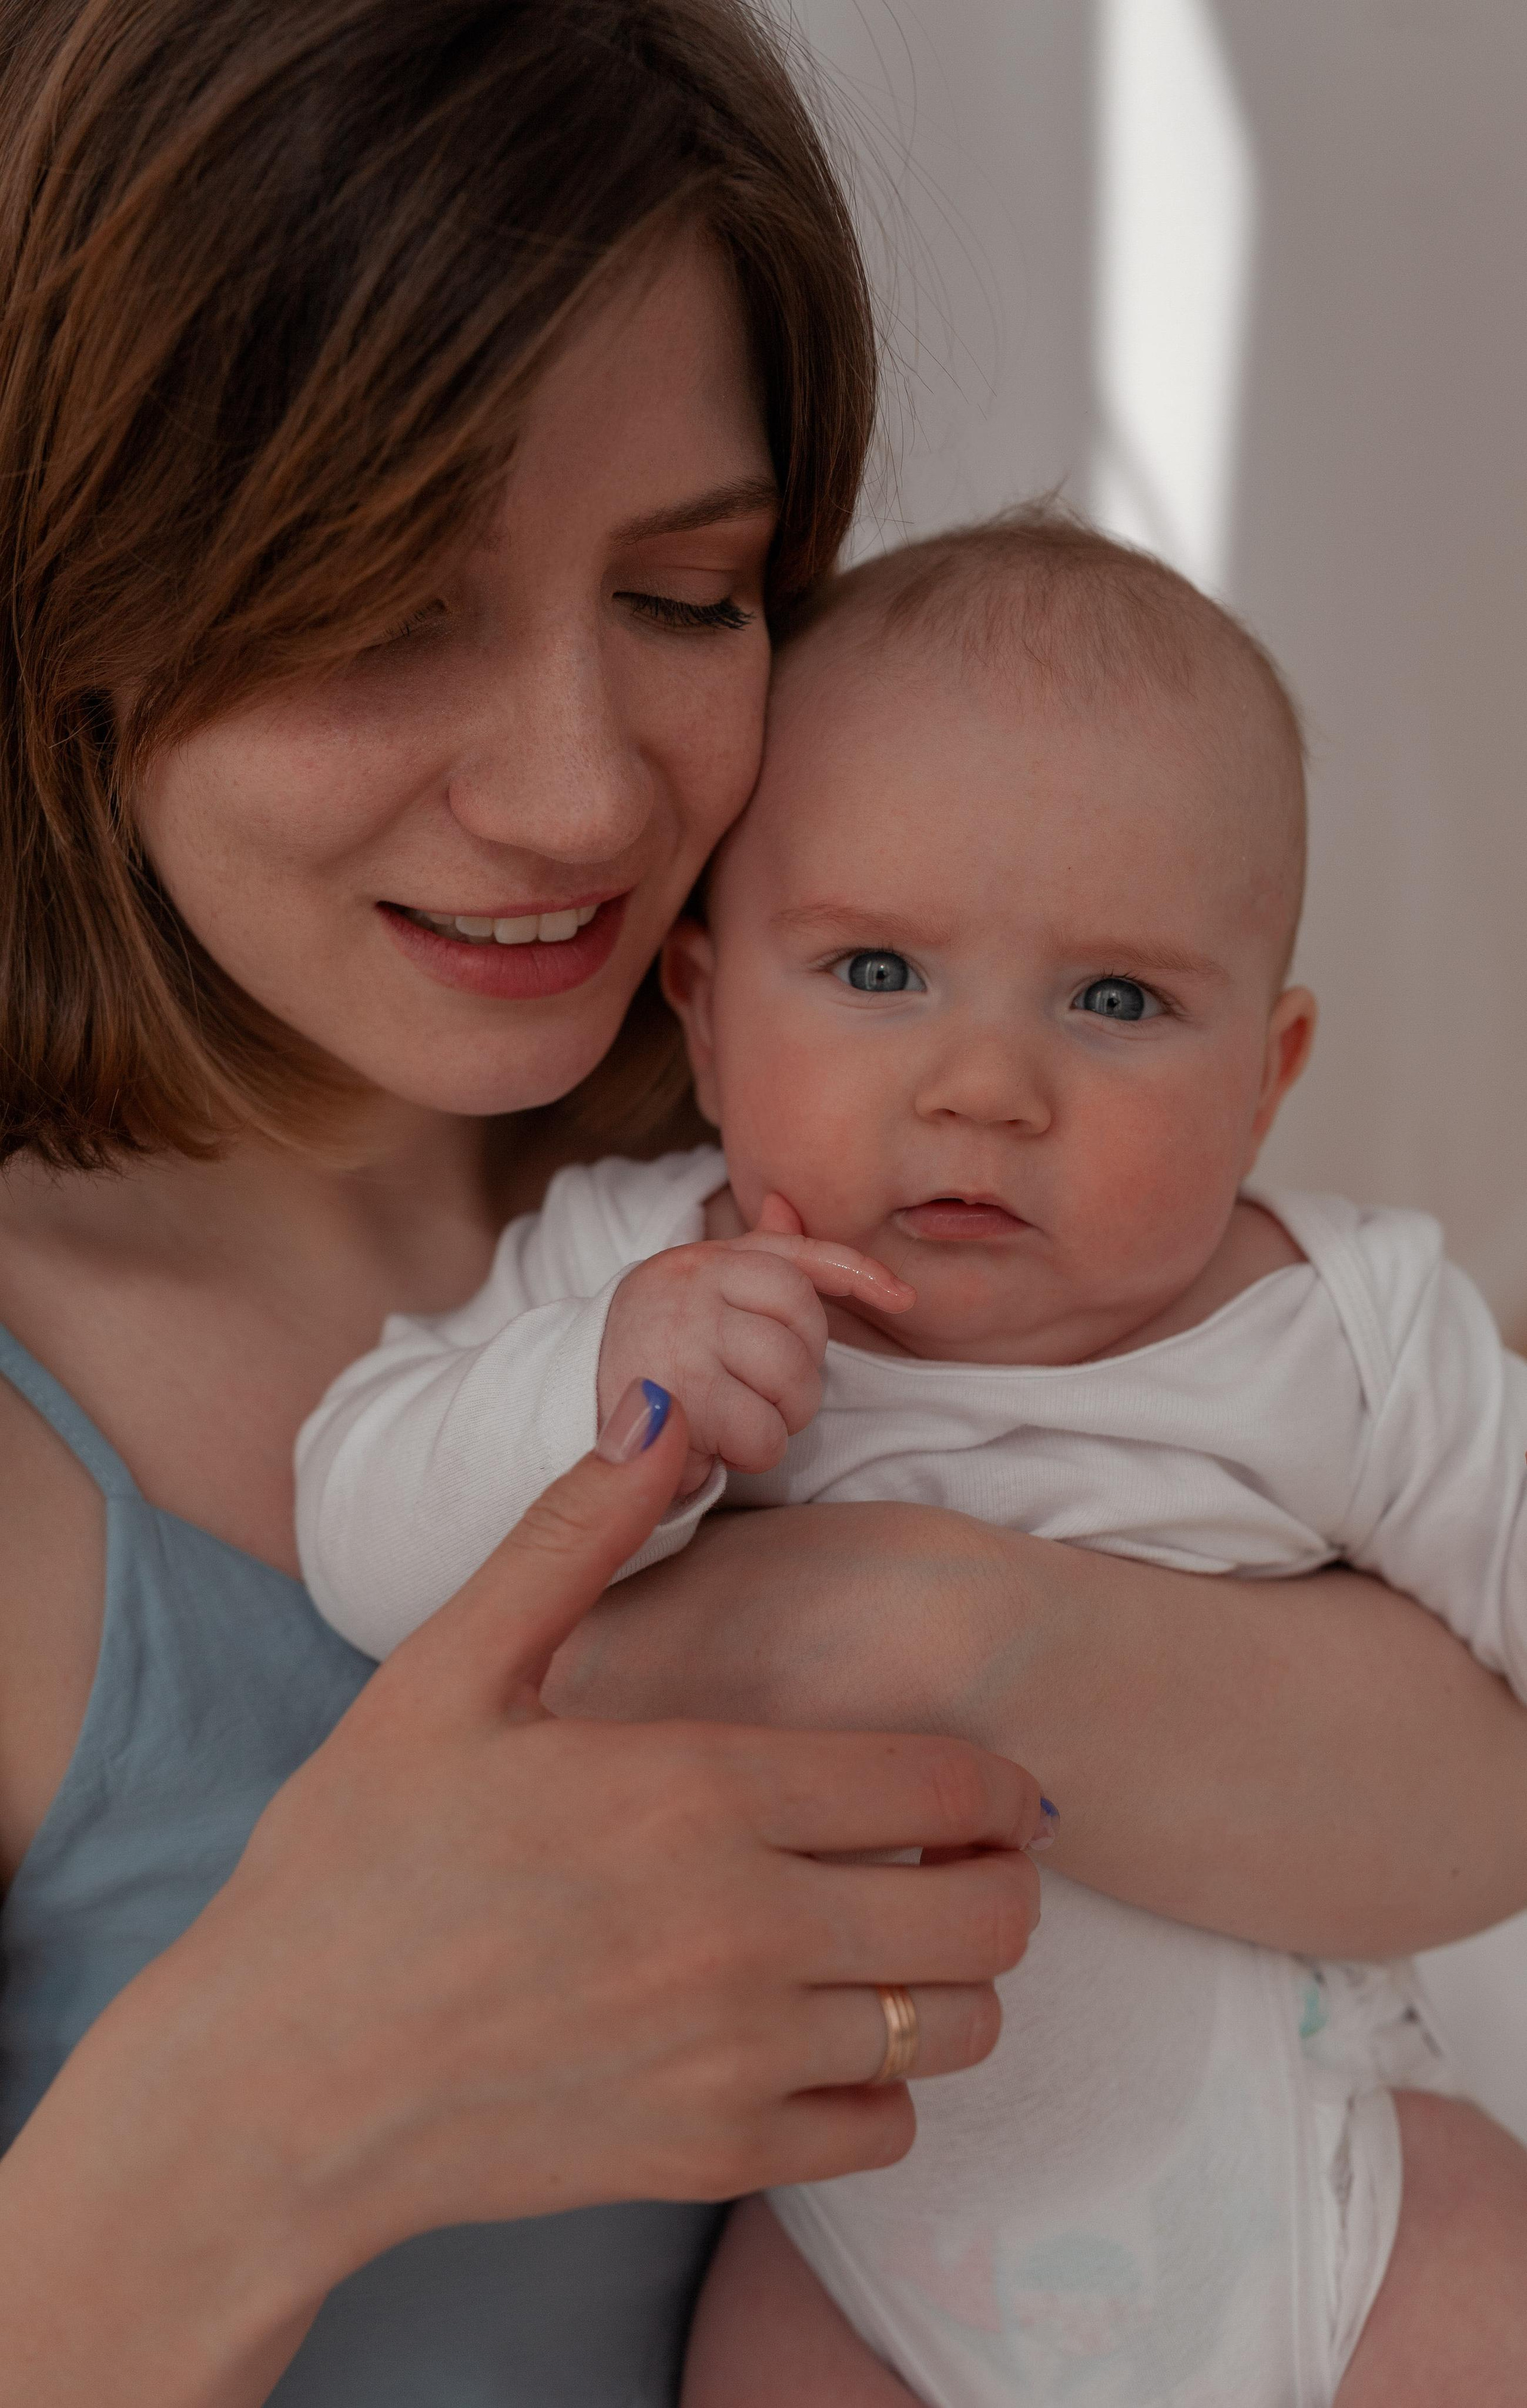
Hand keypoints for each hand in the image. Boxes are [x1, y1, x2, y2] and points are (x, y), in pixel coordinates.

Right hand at [0, 1387, 1041, 2407]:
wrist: (273, 2085)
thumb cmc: (351, 1865)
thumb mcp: (445, 1672)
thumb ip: (574, 1536)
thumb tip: (663, 1407)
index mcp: (699, 1794)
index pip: (946, 1785)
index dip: (1000, 1782)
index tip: (995, 1781)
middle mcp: (745, 1931)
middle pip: (986, 1915)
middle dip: (1004, 1878)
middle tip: (963, 1860)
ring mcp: (735, 2059)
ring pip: (953, 2030)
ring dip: (953, 1982)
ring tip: (899, 1945)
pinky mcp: (709, 2158)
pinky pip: (883, 2133)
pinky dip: (883, 2089)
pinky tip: (822, 2038)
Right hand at [598, 1192, 913, 1493]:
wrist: (569, 1407)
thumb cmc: (652, 1354)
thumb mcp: (695, 1294)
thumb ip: (747, 1256)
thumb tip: (784, 1200)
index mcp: (704, 1260)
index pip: (795, 1257)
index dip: (857, 1273)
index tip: (903, 1298)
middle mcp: (692, 1286)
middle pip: (805, 1329)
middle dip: (800, 1378)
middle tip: (757, 1396)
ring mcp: (685, 1336)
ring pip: (791, 1384)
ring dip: (775, 1421)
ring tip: (730, 1420)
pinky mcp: (678, 1398)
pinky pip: (761, 1434)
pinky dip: (745, 1453)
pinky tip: (709, 1445)